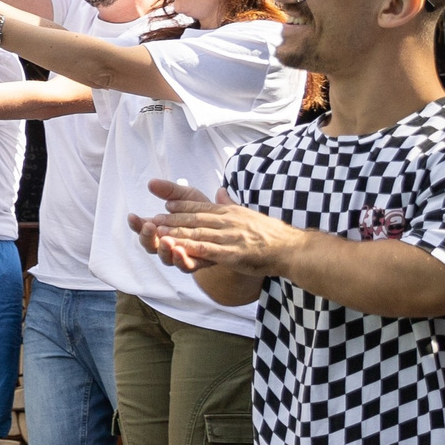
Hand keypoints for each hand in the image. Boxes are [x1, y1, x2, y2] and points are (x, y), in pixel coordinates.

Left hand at [128, 179, 296, 274]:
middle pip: (195, 219)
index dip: (182, 206)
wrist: (291, 248)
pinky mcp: (234, 253)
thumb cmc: (270, 234)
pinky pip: (209, 250)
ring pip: (198, 233)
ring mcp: (231, 237)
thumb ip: (231, 203)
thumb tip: (220, 191)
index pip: (202, 206)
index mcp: (230, 212)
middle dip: (172, 220)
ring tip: (158, 234)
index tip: (165, 205)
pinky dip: (192, 249)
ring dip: (176, 233)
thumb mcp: (248, 213)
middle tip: (152, 220)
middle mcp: (228, 221)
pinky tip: (179, 250)